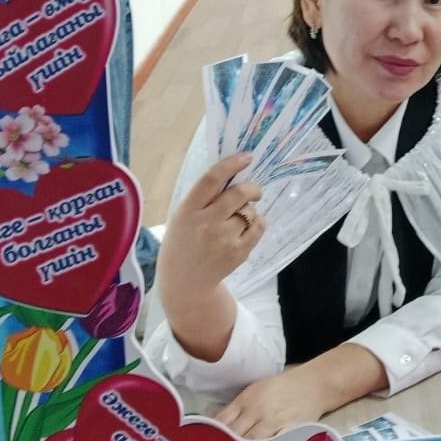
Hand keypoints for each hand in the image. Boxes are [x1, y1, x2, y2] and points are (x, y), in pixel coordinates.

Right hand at [155, 154, 263, 299]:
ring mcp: (223, 239)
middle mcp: (206, 223)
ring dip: (249, 210)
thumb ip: (203, 199)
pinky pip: (258, 227)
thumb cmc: (183, 244)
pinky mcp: (238, 252)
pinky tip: (247, 227)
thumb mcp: (182, 218)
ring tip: (238, 219)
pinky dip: (257, 222)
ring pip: (249, 211)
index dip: (231, 164)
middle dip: (252, 187)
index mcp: (187, 211)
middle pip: (238, 193)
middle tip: (253, 190)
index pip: (211, 179)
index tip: (246, 157)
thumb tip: (233, 173)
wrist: (185, 283)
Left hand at [216, 364, 329, 439]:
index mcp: (246, 400)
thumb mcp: (256, 391)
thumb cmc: (284, 388)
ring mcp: (274, 421)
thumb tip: (212, 419)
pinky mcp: (289, 431)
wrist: (315, 384)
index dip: (210, 436)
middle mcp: (257, 410)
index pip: (221, 421)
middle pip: (233, 434)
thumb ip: (235, 408)